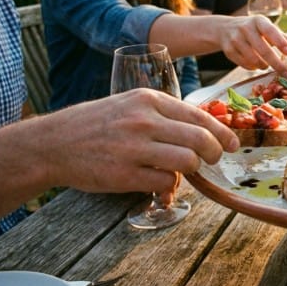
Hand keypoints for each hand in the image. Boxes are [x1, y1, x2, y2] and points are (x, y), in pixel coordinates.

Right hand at [42, 89, 238, 194]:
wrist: (54, 143)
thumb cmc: (98, 123)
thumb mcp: (131, 104)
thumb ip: (165, 113)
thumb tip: (205, 128)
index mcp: (149, 99)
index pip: (199, 116)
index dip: (222, 132)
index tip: (233, 143)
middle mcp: (144, 120)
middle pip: (200, 139)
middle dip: (214, 153)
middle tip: (213, 159)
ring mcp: (134, 148)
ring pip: (188, 161)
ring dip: (192, 169)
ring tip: (183, 170)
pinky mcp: (125, 174)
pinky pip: (165, 182)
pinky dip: (169, 186)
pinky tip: (159, 181)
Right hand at [221, 15, 286, 75]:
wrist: (224, 28)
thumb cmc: (254, 30)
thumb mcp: (269, 29)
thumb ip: (286, 39)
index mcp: (259, 21)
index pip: (270, 31)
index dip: (280, 42)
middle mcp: (246, 28)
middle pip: (262, 49)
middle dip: (276, 63)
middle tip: (286, 73)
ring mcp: (235, 39)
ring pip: (253, 59)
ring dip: (263, 66)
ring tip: (266, 65)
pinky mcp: (228, 50)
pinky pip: (244, 64)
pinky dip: (252, 68)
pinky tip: (255, 65)